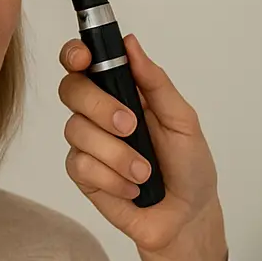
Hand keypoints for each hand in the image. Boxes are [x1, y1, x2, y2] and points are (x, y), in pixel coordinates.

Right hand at [59, 36, 227, 260]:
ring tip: (145, 173)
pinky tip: (133, 189)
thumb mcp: (183, 120)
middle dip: (99, 106)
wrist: (187, 217)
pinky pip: (81, 166)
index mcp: (123, 91)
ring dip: (116, 154)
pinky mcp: (83, 175)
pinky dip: (112, 178)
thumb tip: (130, 43)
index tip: (84, 59)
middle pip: (71, 90)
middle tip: (131, 126)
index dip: (75, 54)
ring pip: (77, 131)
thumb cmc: (190, 166)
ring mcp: (88, 144)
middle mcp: (98, 113)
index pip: (85, 62)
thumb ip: (155, 83)